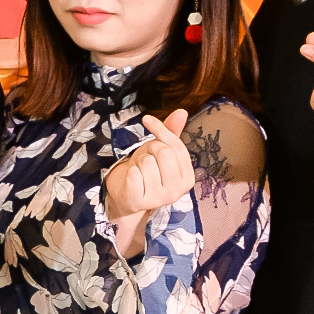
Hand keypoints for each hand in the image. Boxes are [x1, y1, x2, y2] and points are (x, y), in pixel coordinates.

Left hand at [102, 109, 193, 234]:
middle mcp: (177, 191)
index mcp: (187, 177)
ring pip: (147, 162)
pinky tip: (131, 179)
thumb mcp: (159, 150)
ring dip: (138, 162)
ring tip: (138, 171)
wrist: (125, 193)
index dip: (161, 130)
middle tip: (144, 159)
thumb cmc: (146, 170)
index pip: (177, 147)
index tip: (147, 120)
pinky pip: (134, 175)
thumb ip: (171, 132)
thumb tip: (182, 111)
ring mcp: (159, 199)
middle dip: (149, 149)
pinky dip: (129, 172)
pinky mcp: (140, 202)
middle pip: (163, 152)